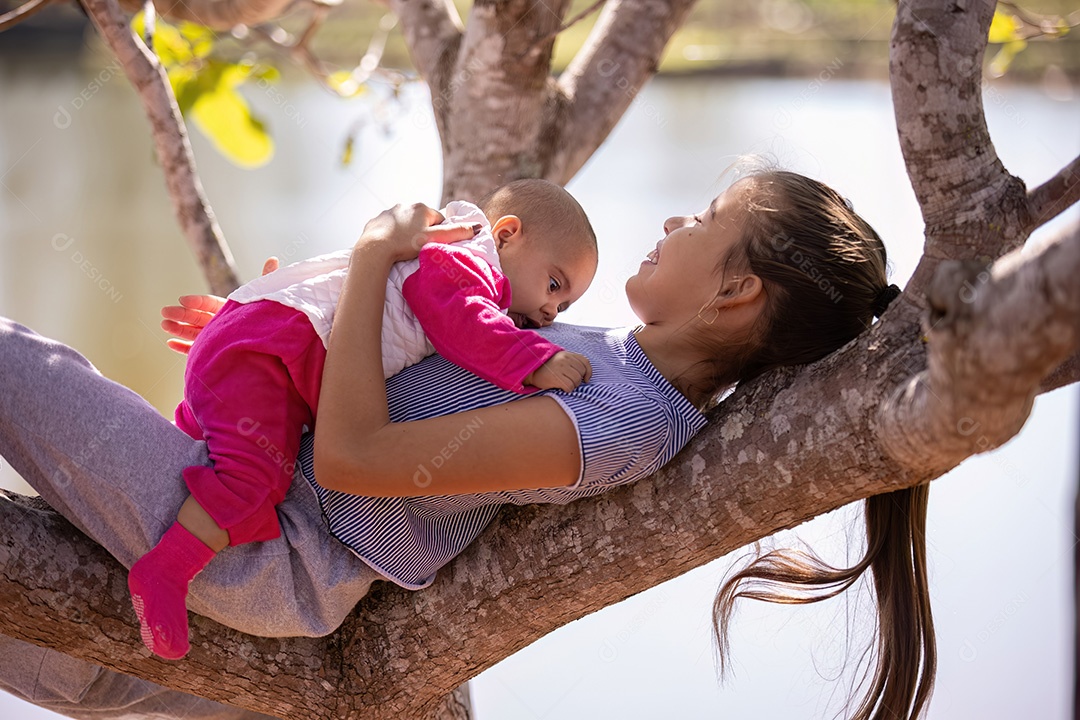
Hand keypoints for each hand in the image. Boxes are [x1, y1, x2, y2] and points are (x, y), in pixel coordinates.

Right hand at [161, 257, 279, 353]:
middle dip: (182, 314)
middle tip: (165, 311)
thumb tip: (273, 259)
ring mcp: (215, 337)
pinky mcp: (213, 352)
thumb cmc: (271, 318)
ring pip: (193, 332)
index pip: (211, 303)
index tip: (184, 299)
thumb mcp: (268, 299)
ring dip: (178, 329)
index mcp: (230, 308)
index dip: (198, 302)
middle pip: (198, 316)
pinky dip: (183, 347)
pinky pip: (196, 350)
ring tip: (164, 324)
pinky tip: (170, 343)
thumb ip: (267, 281)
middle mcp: (220, 322)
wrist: (276, 344)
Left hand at [355, 203, 479, 263]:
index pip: (438, 220)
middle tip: (418, 248)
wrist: (375, 248)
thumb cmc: (406, 244)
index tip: (432, 244)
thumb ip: (457, 233)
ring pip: (405, 223)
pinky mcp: (376, 220)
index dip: (438, 233)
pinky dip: (392, 234)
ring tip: (404, 248)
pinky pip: (389, 227)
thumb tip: (478, 227)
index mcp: (422, 208)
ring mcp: (390, 212)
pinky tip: (391, 245)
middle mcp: (406, 205)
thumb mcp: (435, 239)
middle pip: (421, 220)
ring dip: (407, 233)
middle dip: (422, 232)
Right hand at [524, 351, 592, 392]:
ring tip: (566, 384)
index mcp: (567, 354)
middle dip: (578, 380)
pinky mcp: (556, 377)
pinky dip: (568, 389)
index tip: (585, 379)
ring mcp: (560, 368)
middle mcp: (565, 359)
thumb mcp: (561, 360)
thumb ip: (572, 363)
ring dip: (573, 385)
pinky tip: (562, 387)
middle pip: (581, 372)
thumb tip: (586, 376)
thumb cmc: (548, 368)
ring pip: (577, 380)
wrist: (532, 370)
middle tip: (570, 381)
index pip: (585, 362)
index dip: (588, 372)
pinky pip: (570, 386)